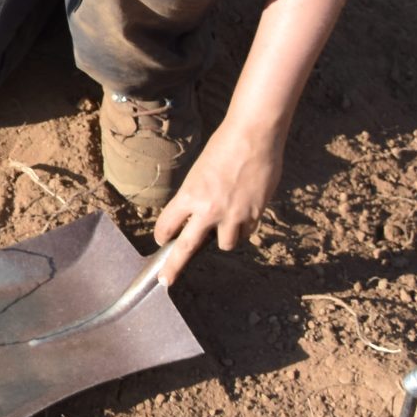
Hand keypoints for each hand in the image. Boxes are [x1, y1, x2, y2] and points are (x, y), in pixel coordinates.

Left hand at [152, 117, 282, 281]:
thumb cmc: (224, 147)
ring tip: (224, 225)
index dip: (162, 234)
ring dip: (223, 239)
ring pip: (225, 244)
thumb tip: (196, 214)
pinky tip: (244, 215)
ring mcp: (234, 215)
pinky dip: (244, 228)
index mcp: (189, 195)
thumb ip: (196, 196)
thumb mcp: (200, 171)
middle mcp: (209, 210)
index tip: (161, 240)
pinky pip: (247, 232)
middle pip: (186, 248)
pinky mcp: (255, 214)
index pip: (168, 225)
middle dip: (174, 267)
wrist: (254, 137)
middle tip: (166, 280)